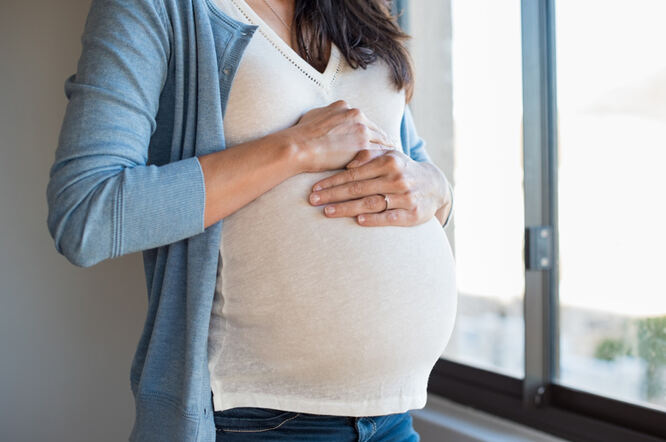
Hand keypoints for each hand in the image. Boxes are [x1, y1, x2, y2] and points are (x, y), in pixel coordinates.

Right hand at [281, 99, 395, 172]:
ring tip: (394, 162)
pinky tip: (388, 168)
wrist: (298, 146)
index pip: (364, 121)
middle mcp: (356, 114)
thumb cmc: (301, 135)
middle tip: (393, 152)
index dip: (371, 132)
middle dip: (383, 141)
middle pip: (377, 130)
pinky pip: (379, 153)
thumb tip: (327, 117)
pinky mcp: (362, 146)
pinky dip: (384, 160)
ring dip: (388, 151)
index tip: (377, 140)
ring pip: (381, 141)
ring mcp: (361, 129)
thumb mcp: (314, 115)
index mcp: (345, 107)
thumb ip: (327, 115)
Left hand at [308, 149, 451, 225]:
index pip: (354, 173)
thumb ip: (369, 155)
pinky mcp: (412, 214)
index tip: (315, 187)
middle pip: (359, 188)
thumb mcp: (389, 156)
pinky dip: (374, 219)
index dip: (333, 181)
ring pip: (371, 203)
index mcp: (389, 161)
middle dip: (333, 194)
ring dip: (347, 208)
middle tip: (313, 200)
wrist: (434, 186)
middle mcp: (397, 178)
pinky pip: (390, 217)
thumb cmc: (403, 170)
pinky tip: (358, 221)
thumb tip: (348, 162)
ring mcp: (405, 197)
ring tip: (327, 211)